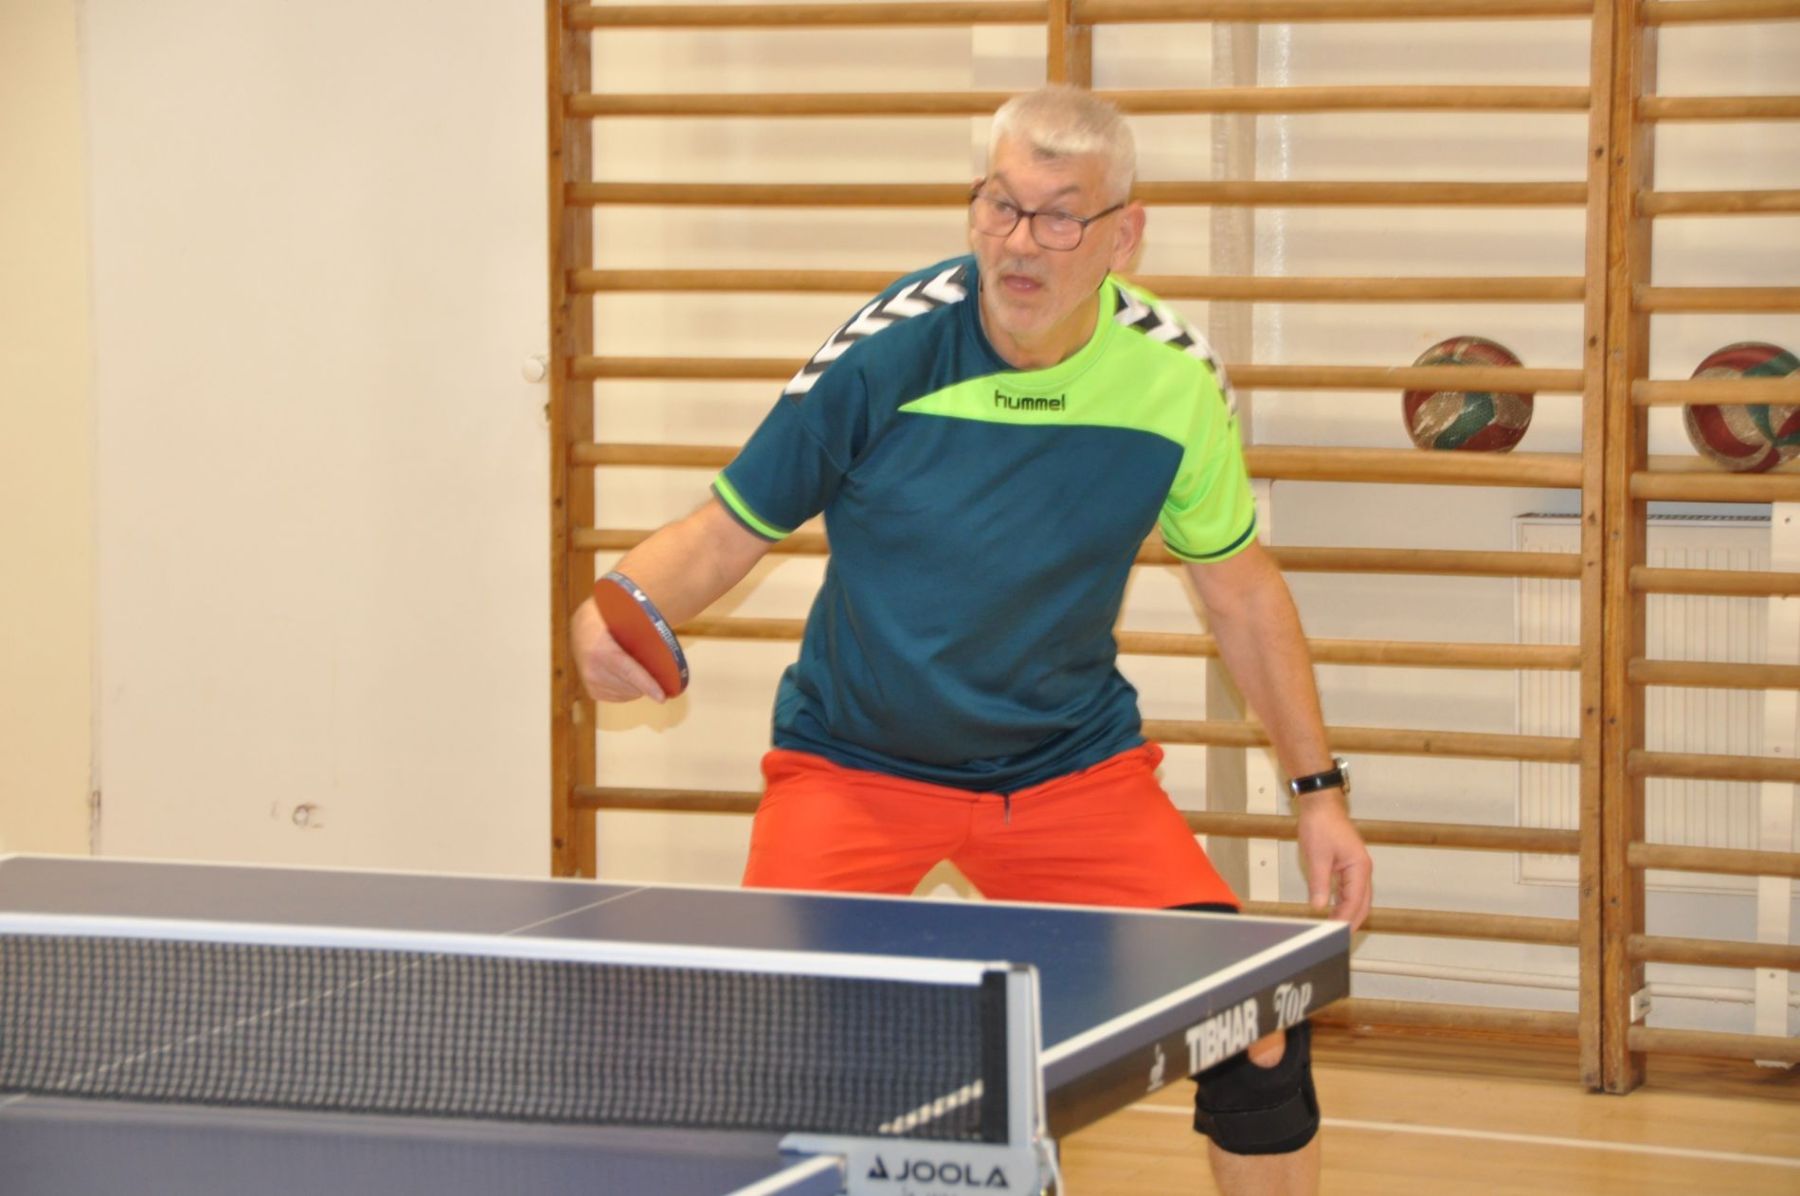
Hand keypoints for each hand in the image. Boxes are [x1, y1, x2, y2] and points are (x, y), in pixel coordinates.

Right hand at [569, 597, 666, 703]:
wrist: (585, 628)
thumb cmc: (611, 622)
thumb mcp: (625, 621)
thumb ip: (643, 633)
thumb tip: (668, 651)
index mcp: (601, 650)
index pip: (629, 672)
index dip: (648, 685)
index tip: (662, 697)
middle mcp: (592, 669)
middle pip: (632, 687)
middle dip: (647, 681)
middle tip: (652, 667)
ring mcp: (590, 682)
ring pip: (628, 694)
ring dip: (638, 685)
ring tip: (635, 667)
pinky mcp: (592, 691)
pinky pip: (621, 697)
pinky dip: (629, 689)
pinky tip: (627, 675)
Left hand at [1295, 791, 1371, 930]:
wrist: (1320, 805)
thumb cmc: (1321, 823)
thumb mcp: (1317, 857)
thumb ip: (1320, 884)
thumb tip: (1320, 906)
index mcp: (1359, 867)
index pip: (1354, 902)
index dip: (1345, 919)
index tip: (1335, 932)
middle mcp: (1362, 869)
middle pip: (1362, 903)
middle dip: (1351, 921)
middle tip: (1337, 937)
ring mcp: (1357, 867)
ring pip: (1358, 898)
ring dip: (1348, 913)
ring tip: (1335, 928)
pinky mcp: (1348, 865)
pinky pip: (1350, 889)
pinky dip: (1344, 902)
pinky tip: (1333, 909)